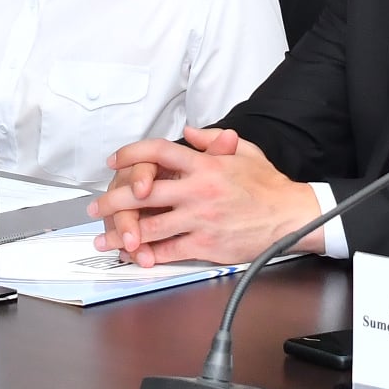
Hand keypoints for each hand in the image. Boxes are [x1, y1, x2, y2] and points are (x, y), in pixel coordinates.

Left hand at [92, 130, 321, 266]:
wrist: (291, 217)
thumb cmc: (268, 186)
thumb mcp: (244, 151)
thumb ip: (212, 140)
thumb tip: (187, 132)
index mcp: (205, 165)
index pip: (159, 152)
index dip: (131, 154)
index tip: (114, 161)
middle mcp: (198, 191)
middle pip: (142, 192)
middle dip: (113, 200)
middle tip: (96, 206)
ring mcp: (199, 219)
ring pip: (148, 226)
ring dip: (122, 233)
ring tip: (104, 237)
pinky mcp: (205, 245)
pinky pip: (167, 250)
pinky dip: (147, 254)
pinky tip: (134, 256)